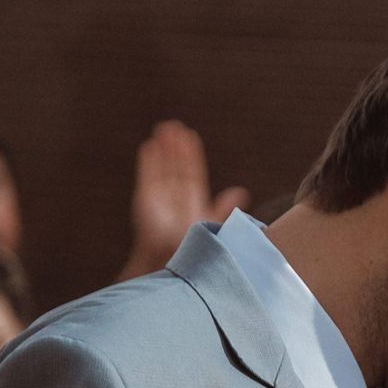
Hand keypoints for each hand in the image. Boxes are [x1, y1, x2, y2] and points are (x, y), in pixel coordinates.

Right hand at [119, 121, 250, 279]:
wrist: (175, 261)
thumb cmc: (197, 248)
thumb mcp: (213, 224)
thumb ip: (223, 208)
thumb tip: (241, 191)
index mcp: (192, 201)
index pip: (192, 172)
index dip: (191, 155)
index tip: (190, 136)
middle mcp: (175, 198)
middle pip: (175, 167)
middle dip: (175, 147)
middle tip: (175, 126)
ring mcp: (160, 198)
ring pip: (162, 167)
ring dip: (162, 148)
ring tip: (163, 128)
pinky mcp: (147, 201)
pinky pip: (148, 176)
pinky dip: (148, 161)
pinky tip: (149, 145)